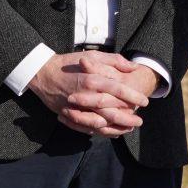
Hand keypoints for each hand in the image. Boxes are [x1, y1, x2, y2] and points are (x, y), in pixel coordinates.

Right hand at [28, 51, 154, 137]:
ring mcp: (76, 108)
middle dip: (128, 117)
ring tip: (129, 128)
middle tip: (140, 120)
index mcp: (92, 79)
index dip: (133, 96)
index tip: (144, 101)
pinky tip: (113, 132)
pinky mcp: (69, 116)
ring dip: (116, 127)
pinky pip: (88, 128)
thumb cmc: (69, 63)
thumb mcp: (92, 55)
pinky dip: (101, 131)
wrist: (43, 73)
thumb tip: (132, 67)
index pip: (118, 89)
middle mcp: (85, 95)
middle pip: (111, 110)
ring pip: (101, 122)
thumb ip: (113, 60)